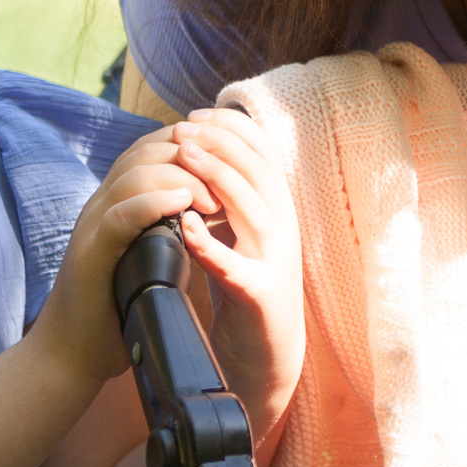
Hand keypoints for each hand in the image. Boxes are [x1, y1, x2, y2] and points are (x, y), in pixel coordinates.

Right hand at [34, 128, 201, 389]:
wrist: (72, 352)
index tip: (226, 160)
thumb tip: (213, 206)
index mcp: (117, 201)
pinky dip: (151, 203)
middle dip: (191, 155)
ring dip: (179, 177)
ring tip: (211, 197)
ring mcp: (92, 226)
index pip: (152, 149)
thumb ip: (170, 226)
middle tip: (226, 179)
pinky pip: (118, 216)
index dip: (192, 145)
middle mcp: (102, 205)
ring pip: (132, 174)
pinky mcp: (89, 254)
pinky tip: (181, 204)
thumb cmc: (117, 304)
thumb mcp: (151, 254)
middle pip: (145, 151)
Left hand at [170, 106, 306, 458]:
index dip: (231, 128)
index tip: (194, 115)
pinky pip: (236, 267)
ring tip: (185, 156)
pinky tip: (185, 226)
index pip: (263, 154)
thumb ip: (230, 196)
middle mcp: (283, 229)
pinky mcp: (260, 297)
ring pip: (254, 210)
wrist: (266, 352)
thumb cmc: (245, 286)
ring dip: (219, 178)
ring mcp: (275, 262)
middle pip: (260, 172)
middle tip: (183, 128)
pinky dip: (211, 244)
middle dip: (221, 143)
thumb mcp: (241, 231)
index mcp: (277, 209)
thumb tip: (202, 149)